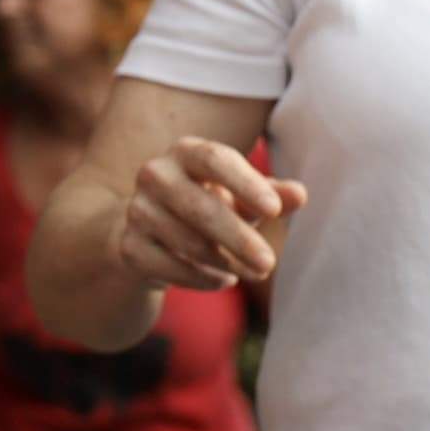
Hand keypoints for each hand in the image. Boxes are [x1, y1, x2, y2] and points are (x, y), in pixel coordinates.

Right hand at [117, 138, 305, 291]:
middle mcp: (155, 174)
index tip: (274, 210)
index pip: (214, 158)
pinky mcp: (129, 247)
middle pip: (200, 207)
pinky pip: (171, 268)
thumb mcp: (242, 198)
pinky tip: (222, 278)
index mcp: (186, 152)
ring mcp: (137, 211)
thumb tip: (300, 194)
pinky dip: (203, 279)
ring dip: (226, 262)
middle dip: (239, 238)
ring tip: (251, 271)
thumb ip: (271, 194)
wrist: (148, 233)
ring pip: (188, 243)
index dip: (245, 183)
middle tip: (269, 264)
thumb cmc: (209, 205)